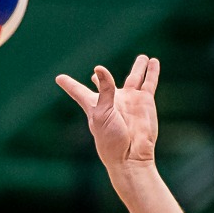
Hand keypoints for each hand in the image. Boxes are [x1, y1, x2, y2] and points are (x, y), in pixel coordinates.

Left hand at [56, 54, 159, 169]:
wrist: (131, 155)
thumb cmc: (111, 139)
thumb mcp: (102, 113)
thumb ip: (104, 90)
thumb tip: (100, 68)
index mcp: (95, 104)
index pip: (78, 91)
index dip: (69, 84)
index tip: (59, 78)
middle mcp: (112, 100)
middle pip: (106, 83)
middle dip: (102, 78)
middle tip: (97, 70)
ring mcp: (130, 100)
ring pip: (135, 78)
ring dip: (139, 67)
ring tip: (143, 56)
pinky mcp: (145, 101)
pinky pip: (149, 82)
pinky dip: (152, 72)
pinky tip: (154, 62)